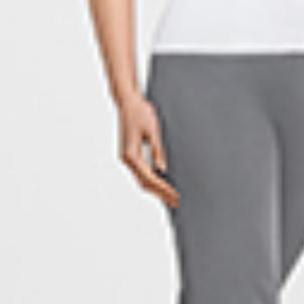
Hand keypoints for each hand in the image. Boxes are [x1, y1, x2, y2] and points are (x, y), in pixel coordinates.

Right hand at [115, 91, 178, 207]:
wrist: (128, 102)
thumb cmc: (140, 112)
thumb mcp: (153, 131)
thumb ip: (157, 151)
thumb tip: (162, 169)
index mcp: (131, 154)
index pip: (149, 177)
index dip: (163, 188)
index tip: (175, 196)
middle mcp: (127, 159)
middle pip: (144, 183)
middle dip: (161, 193)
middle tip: (176, 202)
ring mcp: (127, 158)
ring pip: (141, 179)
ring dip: (156, 189)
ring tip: (170, 197)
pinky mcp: (130, 155)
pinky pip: (141, 172)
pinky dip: (151, 181)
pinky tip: (161, 184)